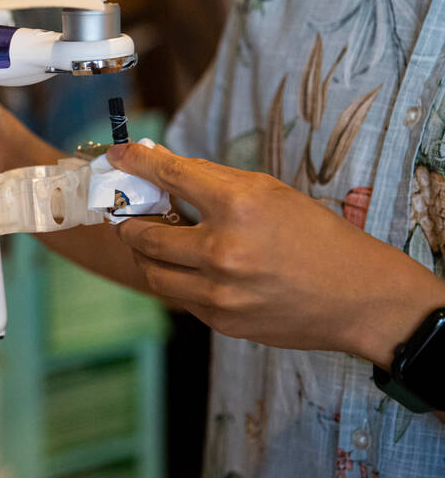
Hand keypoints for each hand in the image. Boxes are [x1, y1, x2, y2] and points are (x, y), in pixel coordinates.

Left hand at [107, 142, 444, 366]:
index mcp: (239, 206)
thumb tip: (162, 165)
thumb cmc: (317, 236)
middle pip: (145, 234)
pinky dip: (174, 279)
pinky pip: (178, 297)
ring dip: (144, 254)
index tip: (119, 156)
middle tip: (126, 213)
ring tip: (151, 240)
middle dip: (128, 221)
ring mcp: (220, 292)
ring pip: (152, 272)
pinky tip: (185, 267)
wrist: (359, 297)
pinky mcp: (221, 321)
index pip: (170, 177)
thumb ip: (212, 180)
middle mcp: (224, 251)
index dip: (137, 163)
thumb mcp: (270, 192)